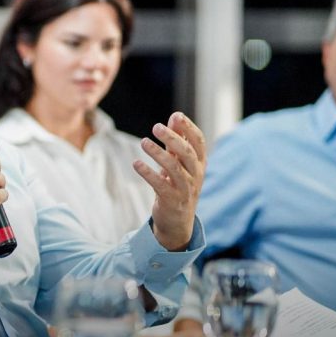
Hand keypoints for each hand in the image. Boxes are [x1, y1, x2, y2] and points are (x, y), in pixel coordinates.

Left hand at [134, 112, 205, 250]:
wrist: (177, 221)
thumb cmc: (177, 185)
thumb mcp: (179, 163)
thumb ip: (177, 141)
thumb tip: (175, 116)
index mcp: (199, 164)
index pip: (199, 142)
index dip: (189, 128)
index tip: (176, 115)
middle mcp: (195, 175)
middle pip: (187, 153)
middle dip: (173, 138)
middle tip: (156, 127)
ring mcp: (185, 189)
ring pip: (174, 168)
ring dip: (158, 153)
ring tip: (143, 142)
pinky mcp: (172, 200)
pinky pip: (160, 184)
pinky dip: (148, 173)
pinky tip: (136, 163)